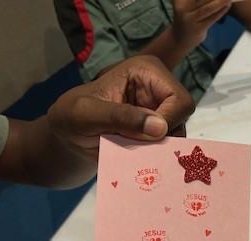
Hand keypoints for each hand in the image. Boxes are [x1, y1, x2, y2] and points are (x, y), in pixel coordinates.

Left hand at [47, 55, 194, 163]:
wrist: (68, 137)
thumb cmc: (71, 117)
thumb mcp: (86, 115)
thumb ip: (120, 117)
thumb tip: (160, 128)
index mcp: (147, 71)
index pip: (179, 100)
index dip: (168, 122)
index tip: (146, 139)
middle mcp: (160, 89)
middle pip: (183, 119)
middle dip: (162, 138)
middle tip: (137, 148)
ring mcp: (161, 111)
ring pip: (178, 137)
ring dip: (157, 150)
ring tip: (133, 153)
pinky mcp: (159, 131)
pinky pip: (169, 149)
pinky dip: (156, 157)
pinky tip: (137, 159)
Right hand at [171, 0, 231, 47]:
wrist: (180, 38)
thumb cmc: (188, 15)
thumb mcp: (188, 3)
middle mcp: (182, 7)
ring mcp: (189, 19)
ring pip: (208, 7)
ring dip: (220, 1)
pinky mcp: (197, 28)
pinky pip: (212, 18)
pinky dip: (221, 11)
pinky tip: (228, 5)